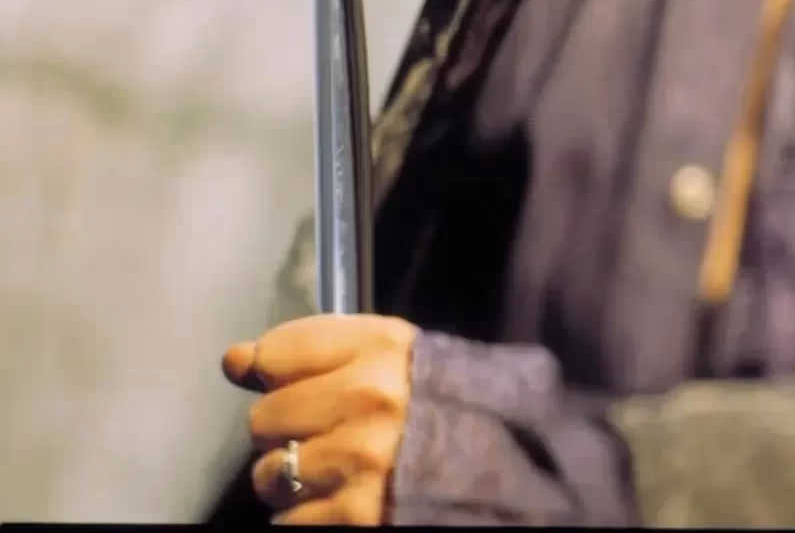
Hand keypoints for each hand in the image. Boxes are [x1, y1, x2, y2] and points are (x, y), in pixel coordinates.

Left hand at [223, 313, 418, 525]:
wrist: (493, 469)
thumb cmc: (434, 407)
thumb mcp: (387, 357)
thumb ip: (311, 352)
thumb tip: (233, 359)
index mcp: (382, 347)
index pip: (278, 352)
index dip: (276, 372)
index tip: (294, 382)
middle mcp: (369, 398)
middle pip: (264, 417)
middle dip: (286, 430)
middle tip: (325, 432)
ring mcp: (361, 460)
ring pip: (270, 474)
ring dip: (291, 479)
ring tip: (332, 471)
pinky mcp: (355, 516)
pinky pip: (287, 522)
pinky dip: (305, 518)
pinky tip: (338, 500)